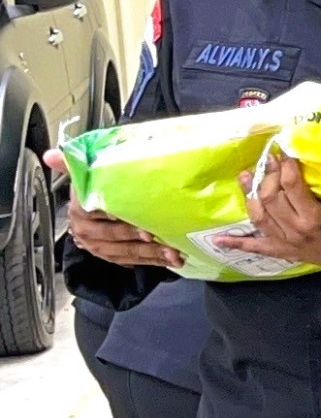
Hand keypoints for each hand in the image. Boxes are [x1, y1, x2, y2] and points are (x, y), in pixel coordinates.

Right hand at [47, 149, 182, 268]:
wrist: (86, 210)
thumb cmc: (91, 190)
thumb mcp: (83, 175)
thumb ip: (72, 164)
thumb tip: (52, 155)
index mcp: (80, 210)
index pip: (98, 215)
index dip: (118, 220)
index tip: (138, 224)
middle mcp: (86, 231)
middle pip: (113, 237)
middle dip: (139, 241)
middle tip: (161, 240)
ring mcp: (97, 245)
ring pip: (123, 252)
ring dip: (150, 255)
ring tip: (172, 254)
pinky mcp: (110, 255)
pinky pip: (130, 261)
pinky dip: (151, 261)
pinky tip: (169, 260)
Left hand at [219, 158, 320, 274]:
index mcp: (315, 219)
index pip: (291, 187)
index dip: (285, 166)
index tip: (285, 152)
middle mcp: (295, 230)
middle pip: (270, 198)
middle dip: (267, 176)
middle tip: (269, 160)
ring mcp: (286, 242)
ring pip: (258, 216)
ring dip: (249, 195)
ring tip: (245, 176)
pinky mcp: (283, 251)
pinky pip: (256, 247)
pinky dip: (237, 243)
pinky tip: (220, 240)